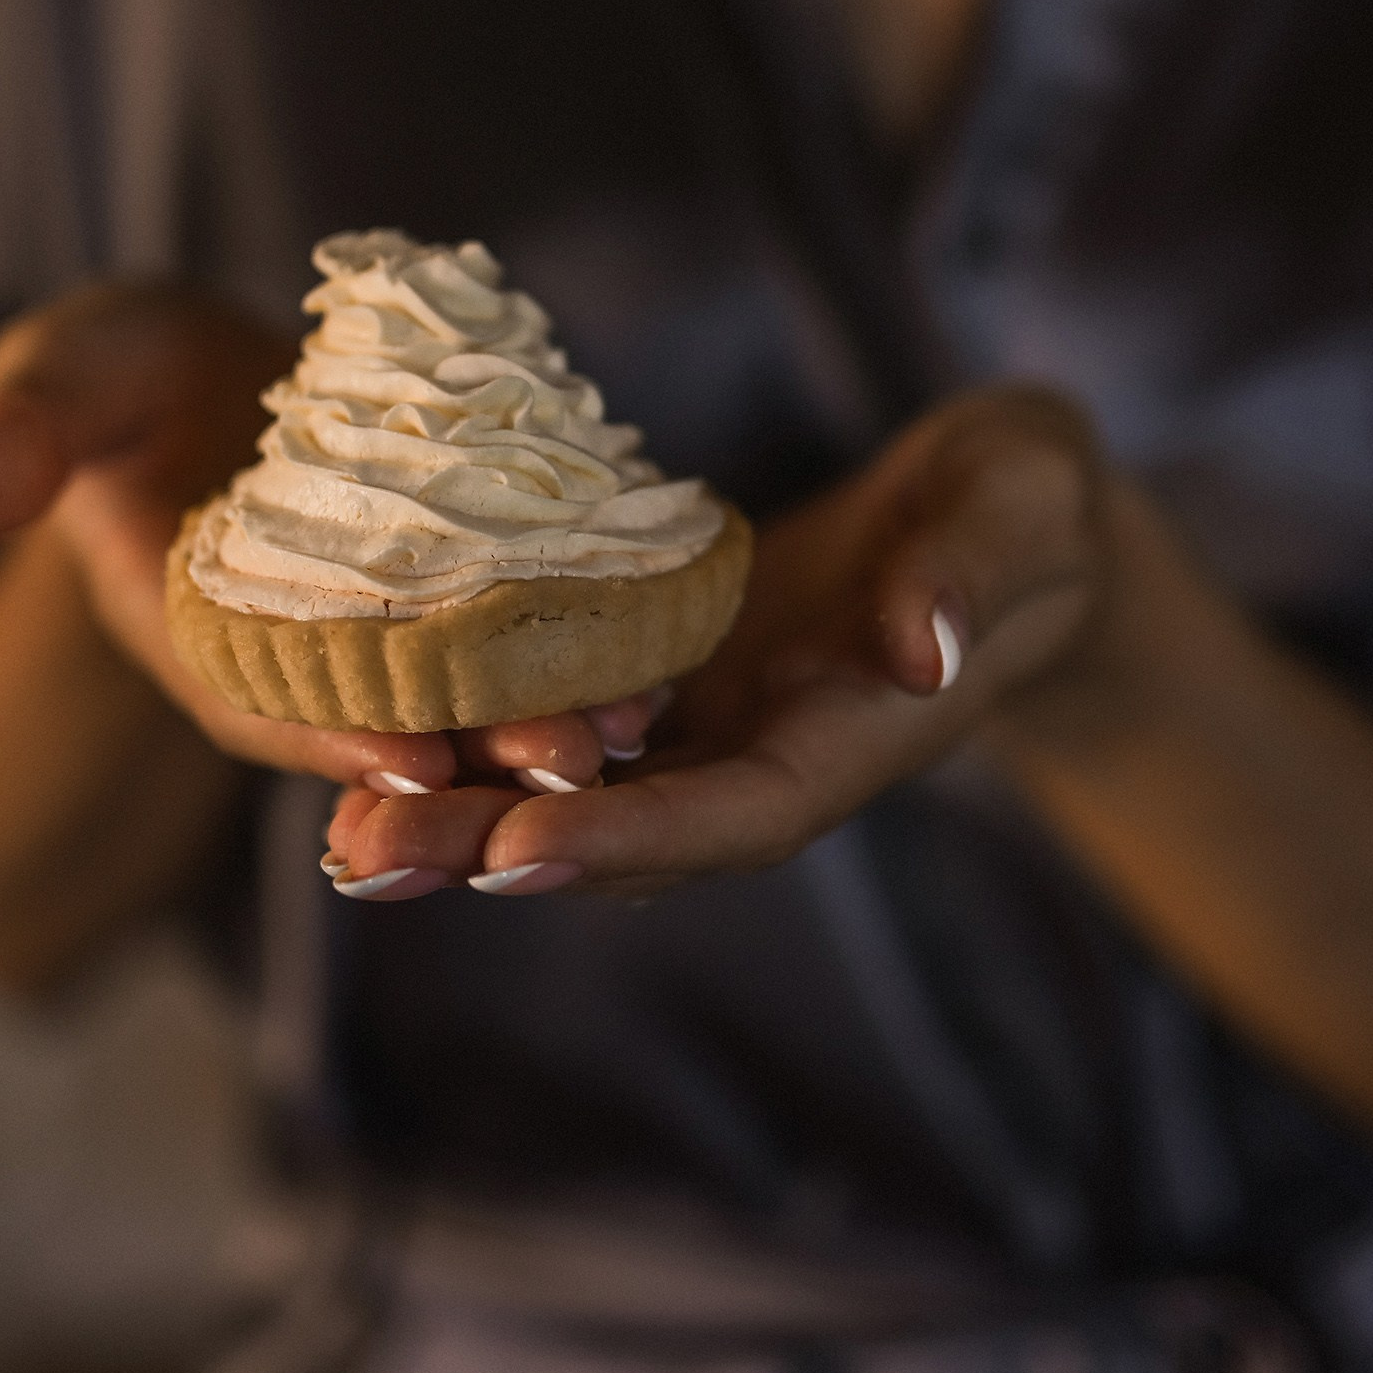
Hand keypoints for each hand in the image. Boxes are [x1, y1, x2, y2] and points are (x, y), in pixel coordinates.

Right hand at [0, 282, 647, 812]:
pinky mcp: (462, 579)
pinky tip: (671, 625)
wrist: (209, 368)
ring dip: (556, 705)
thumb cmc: (120, 378)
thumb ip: (21, 434)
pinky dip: (590, 630)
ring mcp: (388, 627)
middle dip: (483, 746)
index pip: (267, 704)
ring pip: (476, 685)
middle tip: (579, 756)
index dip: (332, 731)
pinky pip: (529, 617)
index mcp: (202, 633)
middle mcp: (305, 654)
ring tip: (648, 706)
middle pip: (395, 715)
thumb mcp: (64, 380)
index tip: (413, 754)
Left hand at [325, 389, 1105, 896]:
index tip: (516, 855)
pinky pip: (566, 727)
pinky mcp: (673, 679)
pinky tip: (379, 743)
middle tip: (364, 865)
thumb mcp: (1026, 511)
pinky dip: (480, 744)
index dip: (631, 839)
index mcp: (854, 736)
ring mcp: (713, 726)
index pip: (738, 811)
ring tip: (342, 839)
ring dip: (463, 820)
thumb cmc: (1030, 507)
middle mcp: (768, 755)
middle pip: (627, 832)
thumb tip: (924, 646)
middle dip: (497, 853)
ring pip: (577, 793)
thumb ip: (976, 574)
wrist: (1006, 522)